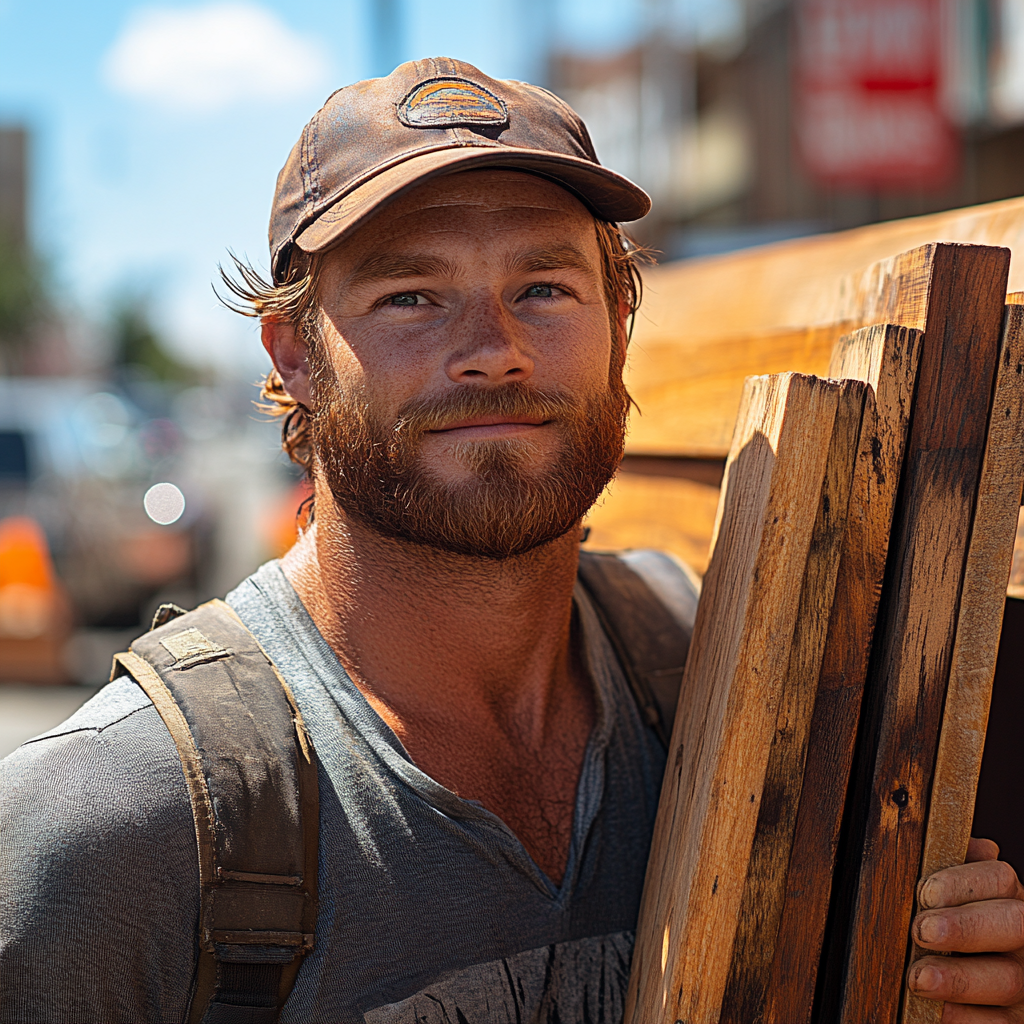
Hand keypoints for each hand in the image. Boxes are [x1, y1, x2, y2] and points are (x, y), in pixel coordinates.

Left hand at [907, 838, 1023, 1020]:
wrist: (950, 968)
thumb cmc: (942, 922)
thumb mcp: (948, 892)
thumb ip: (952, 867)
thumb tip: (977, 846)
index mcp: (1007, 899)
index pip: (999, 878)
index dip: (963, 883)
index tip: (925, 893)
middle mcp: (1022, 940)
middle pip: (1012, 925)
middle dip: (965, 927)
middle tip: (921, 931)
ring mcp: (1023, 984)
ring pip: (1007, 980)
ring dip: (959, 979)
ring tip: (919, 978)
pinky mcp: (1013, 1021)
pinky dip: (966, 1019)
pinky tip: (938, 1011)